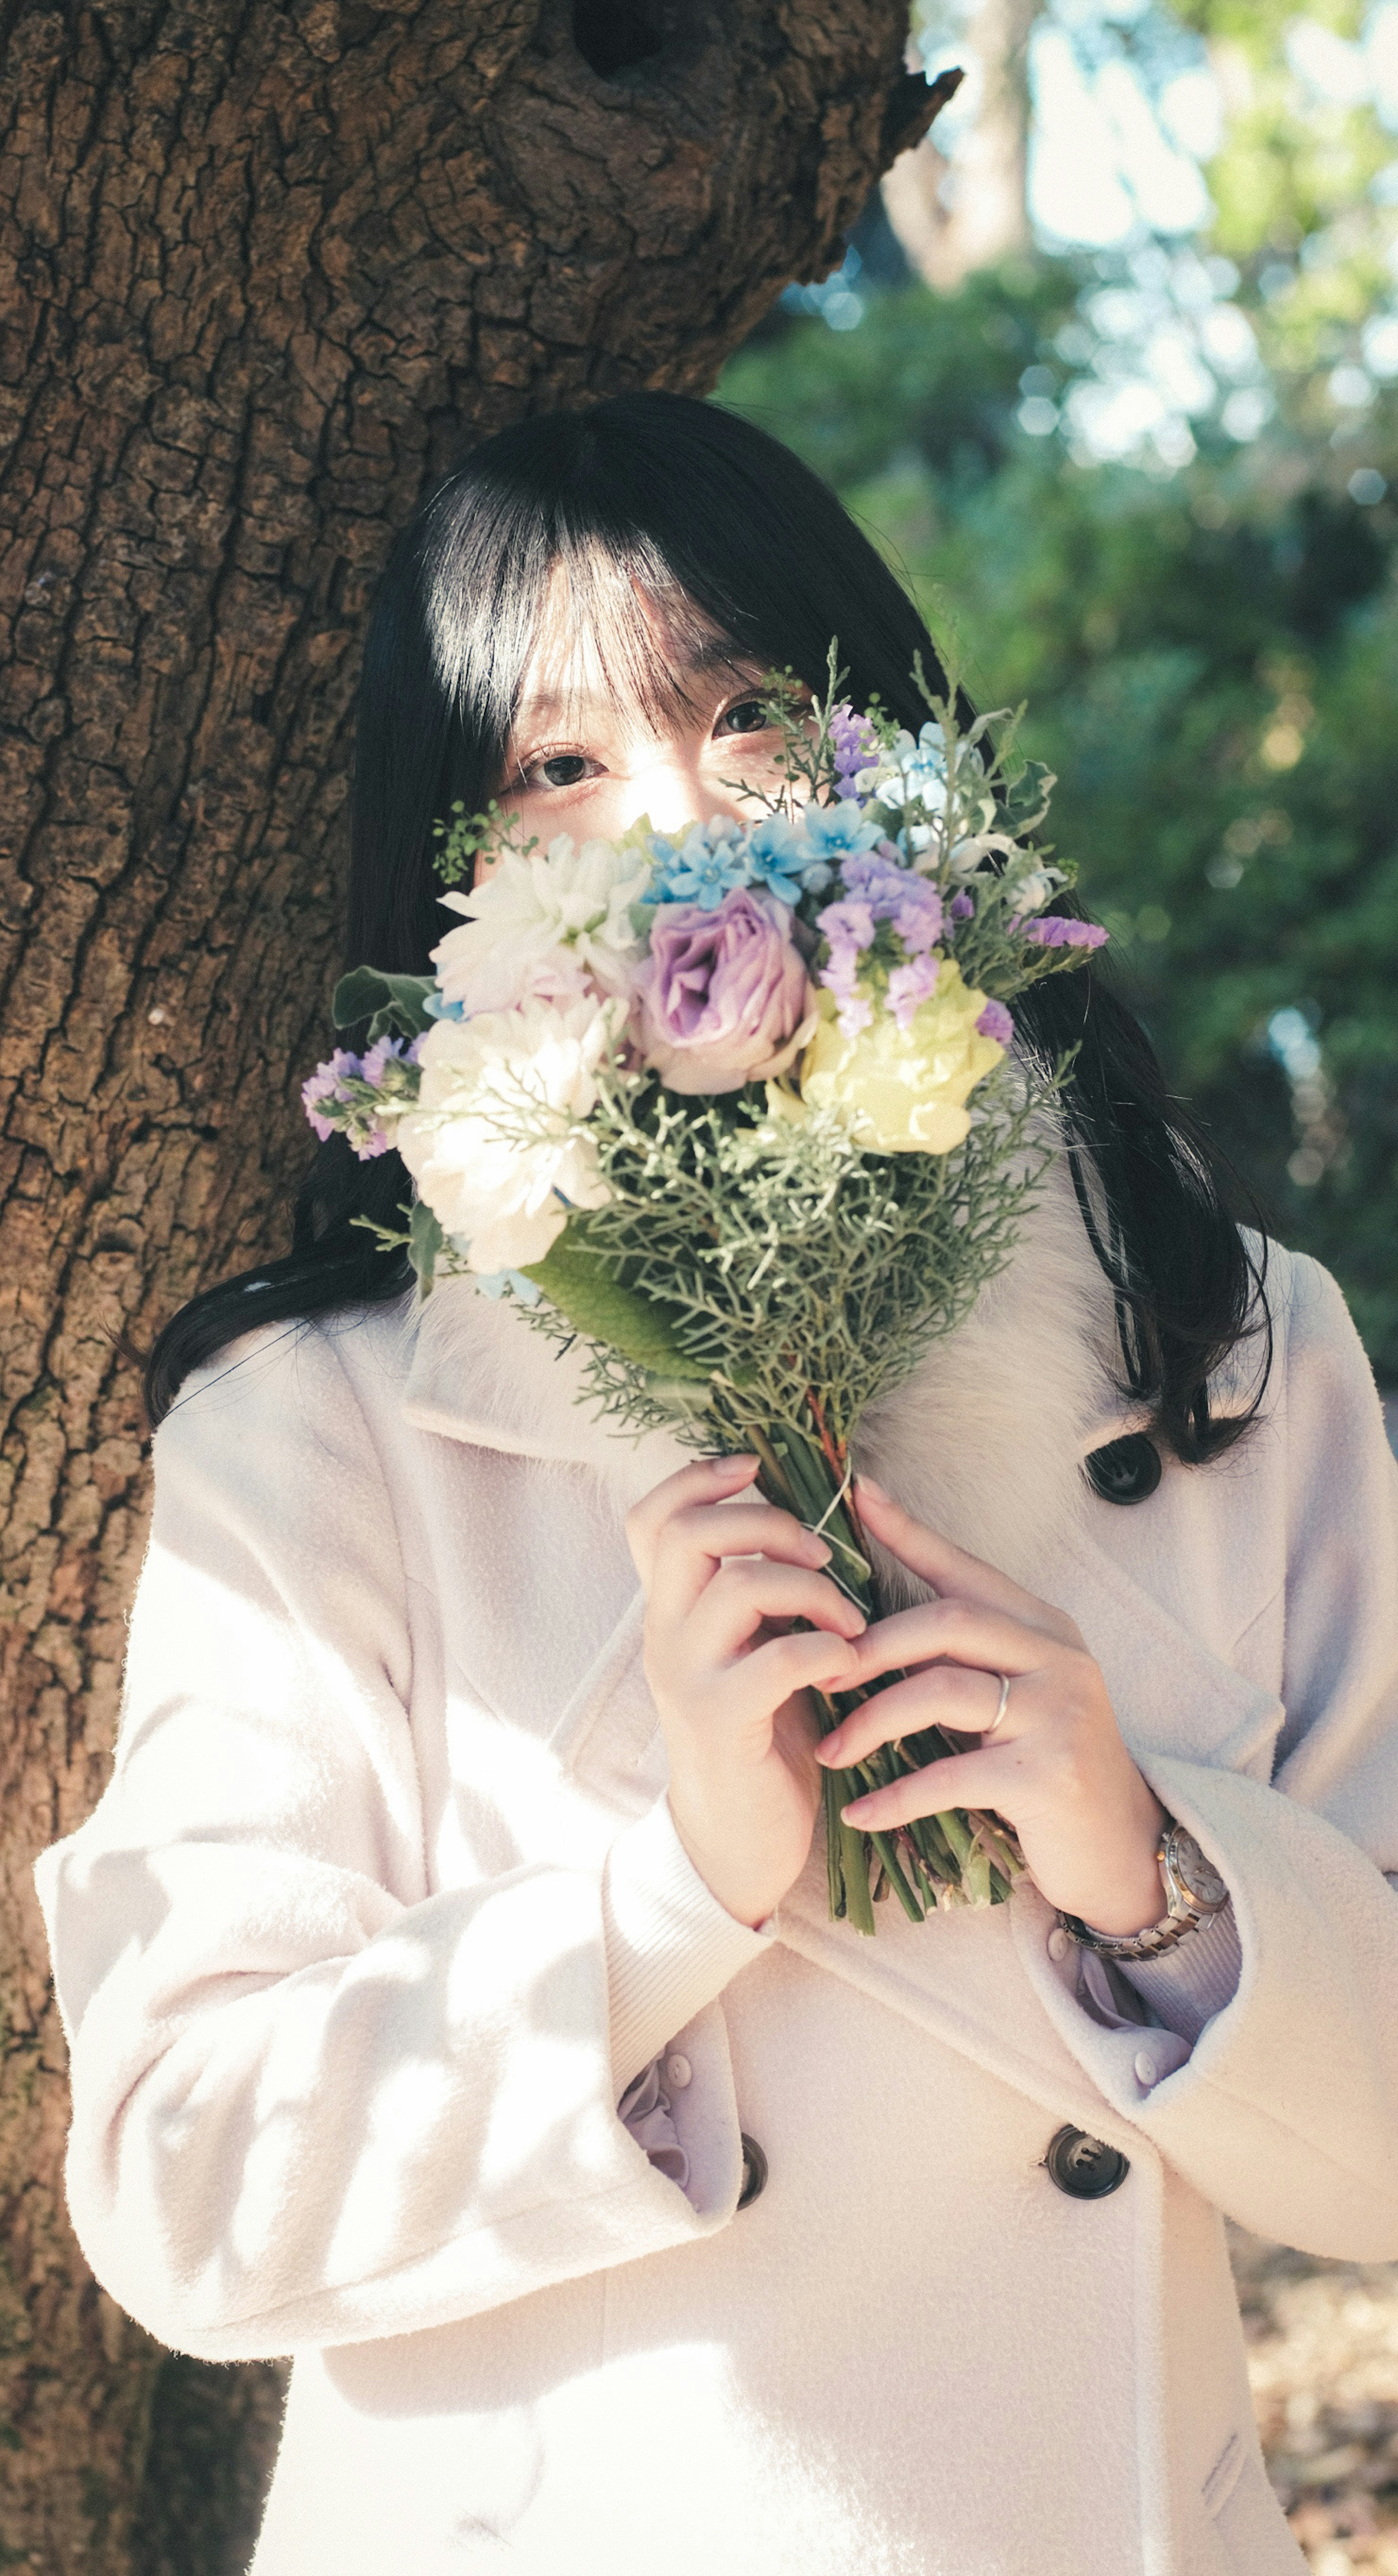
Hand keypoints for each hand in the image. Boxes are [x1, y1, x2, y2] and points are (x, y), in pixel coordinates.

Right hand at [626, 1456, 866, 1927]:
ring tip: (850, 1620)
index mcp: (672, 1610)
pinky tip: (850, 1666)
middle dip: (766, 1522)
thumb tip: (804, 1523)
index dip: (696, 1477)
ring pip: (739, 1586)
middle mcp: (664, 1634)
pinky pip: (778, 1659)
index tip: (753, 1467)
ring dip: (812, 1588)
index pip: (652, 1519)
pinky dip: (827, 1649)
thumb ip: (760, 1594)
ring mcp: (687, 1677)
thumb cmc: (762, 1734)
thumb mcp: (752, 1648)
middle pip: (688, 1533)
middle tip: (823, 1553)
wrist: (738, 1839)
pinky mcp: (721, 1722)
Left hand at [814, 1478, 1166, 1935]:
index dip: (910, 1533)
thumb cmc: (1049, 1767)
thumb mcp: (1015, 1695)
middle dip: (870, 1647)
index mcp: (1045, 1628)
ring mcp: (1059, 1714)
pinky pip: (951, 1775)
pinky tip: (860, 1812)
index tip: (856, 1495)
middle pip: (945, 1623)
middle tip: (816, 1674)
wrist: (1122, 1848)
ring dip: (872, 1721)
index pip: (965, 1570)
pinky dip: (896, 1796)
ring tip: (830, 1752)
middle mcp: (1059, 1658)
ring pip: (942, 1691)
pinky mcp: (1050, 1776)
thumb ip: (964, 1656)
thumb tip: (874, 1626)